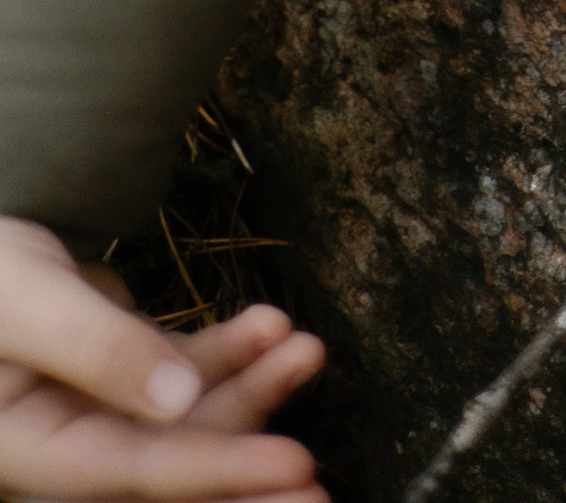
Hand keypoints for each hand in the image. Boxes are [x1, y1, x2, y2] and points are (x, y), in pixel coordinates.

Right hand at [0, 219, 322, 497]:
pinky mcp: (123, 380)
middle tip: (318, 480)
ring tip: (308, 349)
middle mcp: (67, 447)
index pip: (133, 472)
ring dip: (253, 389)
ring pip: (190, 422)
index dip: (215, 469)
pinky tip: (272, 327)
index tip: (293, 465)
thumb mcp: (27, 302)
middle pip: (169, 469)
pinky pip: (188, 378)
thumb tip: (177, 398)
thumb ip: (95, 348)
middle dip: (246, 467)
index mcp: (27, 451)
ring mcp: (99, 416)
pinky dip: (233, 355)